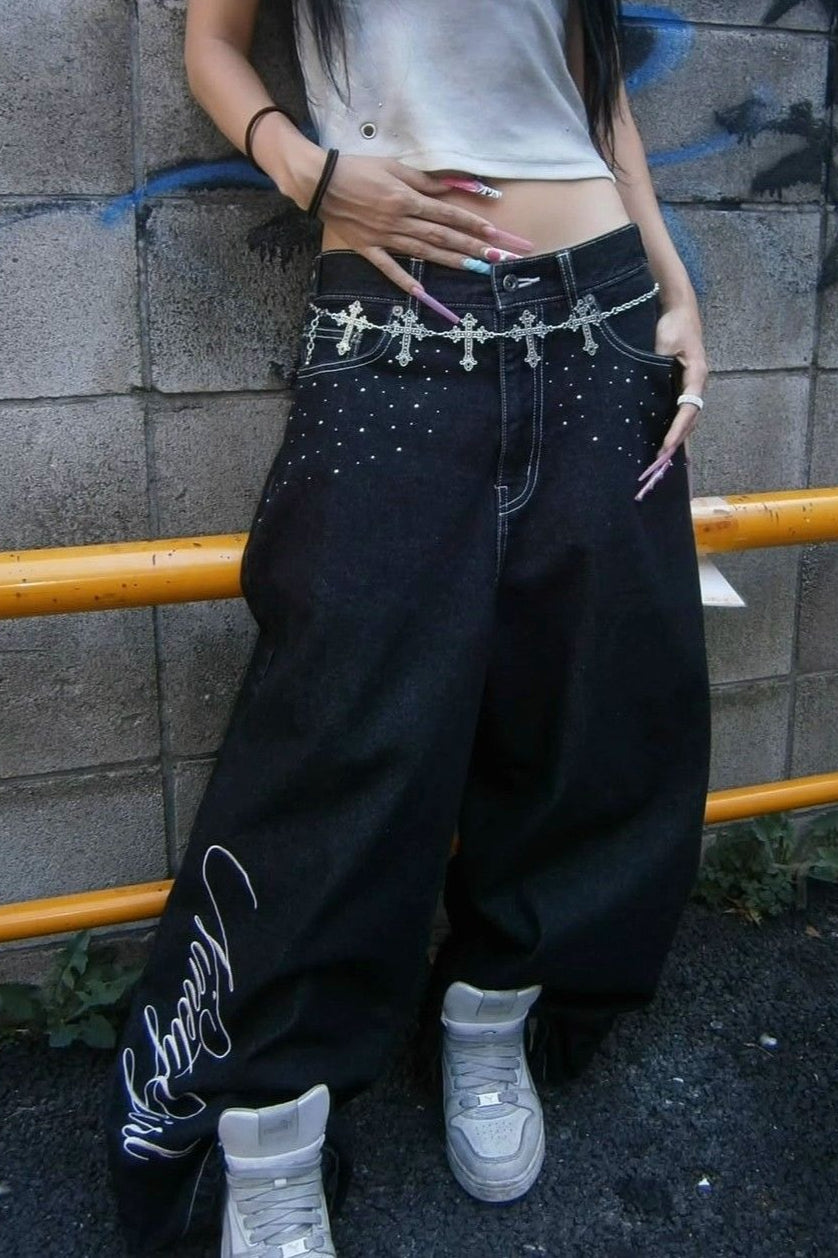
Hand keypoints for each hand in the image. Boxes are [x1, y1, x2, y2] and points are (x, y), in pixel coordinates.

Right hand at [305, 152, 532, 298]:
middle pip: (442, 236)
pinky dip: (406, 282)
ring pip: (423, 253)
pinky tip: (423, 295)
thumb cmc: (356, 168)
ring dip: (451, 262)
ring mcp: (384, 237)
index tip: (493, 233)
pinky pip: (389, 268)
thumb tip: (452, 187)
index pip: (446, 214)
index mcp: (406, 198)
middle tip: (496, 258)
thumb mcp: (393, 166)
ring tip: (476, 270)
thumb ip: (424, 180)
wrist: (319, 183)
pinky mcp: (368, 249)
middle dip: (472, 247)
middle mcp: (399, 221)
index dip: (471, 223)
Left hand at [637, 297, 707, 500]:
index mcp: (696, 375)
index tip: (666, 447)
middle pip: (690, 419)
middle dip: (677, 440)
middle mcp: (697, 383)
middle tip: (662, 461)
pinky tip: (665, 438)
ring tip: (664, 458)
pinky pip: (680, 408)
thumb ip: (658, 367)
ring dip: (677, 436)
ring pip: (687, 416)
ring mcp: (692, 384)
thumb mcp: (664, 345)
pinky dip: (674, 425)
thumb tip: (649, 392)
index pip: (688, 410)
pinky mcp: (683, 382)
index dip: (677, 430)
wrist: (679, 309)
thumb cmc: (673, 325)